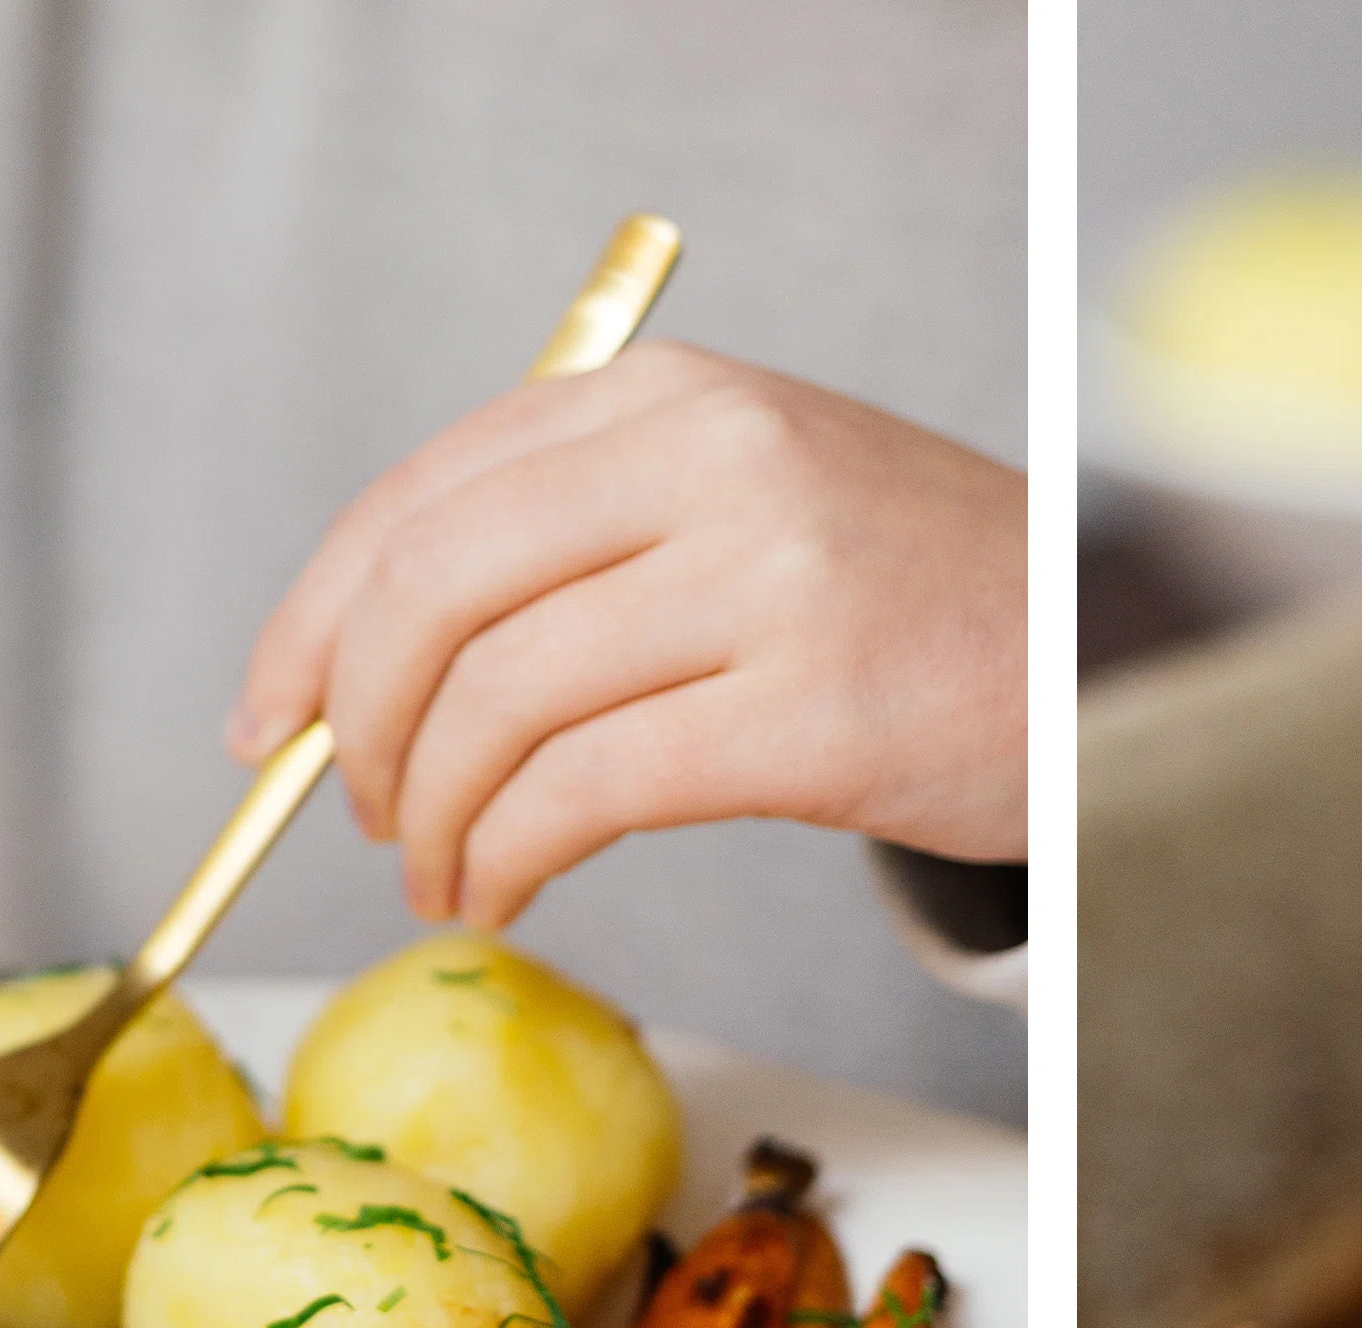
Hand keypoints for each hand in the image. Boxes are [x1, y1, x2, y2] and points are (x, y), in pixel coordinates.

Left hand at [228, 342, 1023, 929]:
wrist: (1093, 666)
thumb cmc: (900, 606)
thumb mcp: (738, 501)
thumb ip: (574, 540)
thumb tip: (361, 669)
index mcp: (670, 400)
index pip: (423, 498)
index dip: (312, 623)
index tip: (267, 724)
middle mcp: (712, 463)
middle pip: (435, 595)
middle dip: (361, 728)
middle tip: (364, 814)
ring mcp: (766, 583)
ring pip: (501, 705)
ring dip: (436, 817)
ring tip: (446, 874)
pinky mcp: (809, 714)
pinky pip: (586, 793)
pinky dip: (510, 857)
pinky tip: (507, 892)